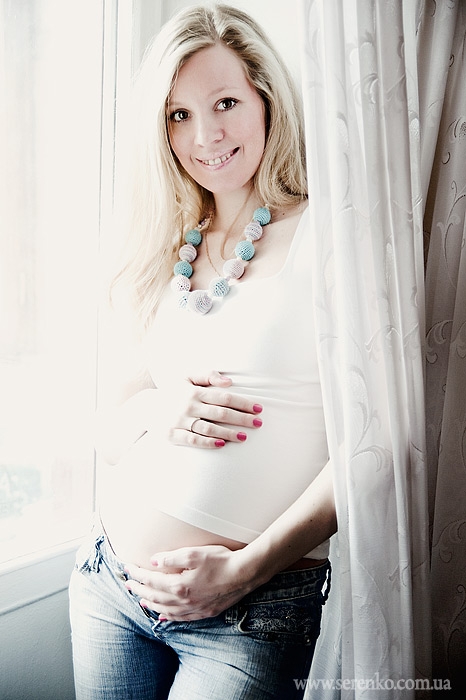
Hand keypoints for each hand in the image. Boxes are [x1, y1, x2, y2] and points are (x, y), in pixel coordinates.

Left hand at [124, 545, 255, 620]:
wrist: (244, 574)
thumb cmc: (221, 560)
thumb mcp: (194, 553)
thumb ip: (171, 558)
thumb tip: (153, 562)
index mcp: (179, 585)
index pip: (151, 580)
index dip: (137, 574)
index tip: (127, 568)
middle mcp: (184, 600)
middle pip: (155, 597)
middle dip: (139, 590)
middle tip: (128, 585)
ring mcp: (194, 608)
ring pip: (165, 609)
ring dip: (151, 604)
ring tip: (141, 600)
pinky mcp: (204, 612)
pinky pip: (180, 618)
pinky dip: (168, 616)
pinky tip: (163, 615)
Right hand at [166, 370, 262, 448]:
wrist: (145, 408)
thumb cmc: (173, 392)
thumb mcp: (186, 377)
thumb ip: (208, 375)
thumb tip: (229, 381)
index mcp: (194, 391)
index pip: (224, 397)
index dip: (242, 403)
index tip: (258, 409)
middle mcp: (188, 406)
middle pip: (220, 413)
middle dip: (241, 418)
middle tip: (259, 423)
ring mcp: (180, 421)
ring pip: (209, 428)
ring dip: (228, 433)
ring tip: (244, 437)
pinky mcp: (172, 434)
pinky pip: (192, 440)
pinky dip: (207, 443)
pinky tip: (222, 444)